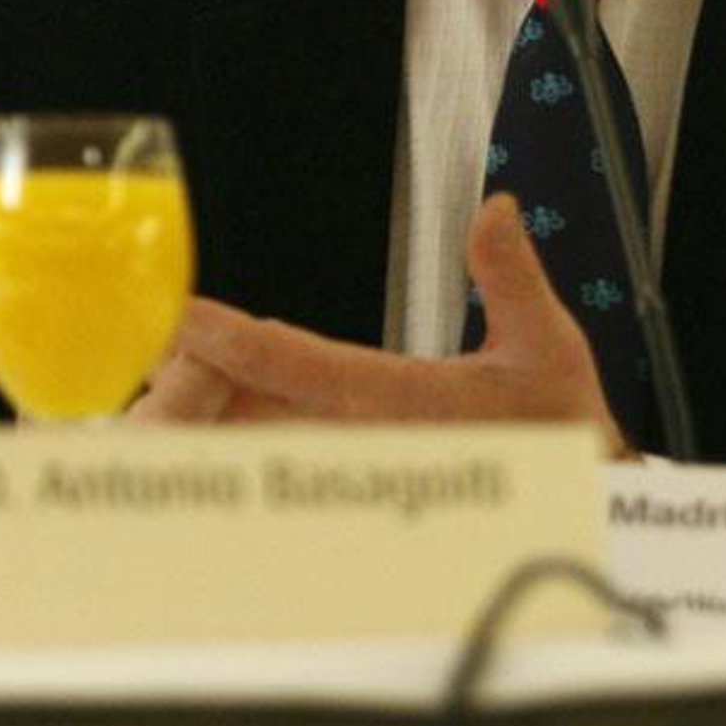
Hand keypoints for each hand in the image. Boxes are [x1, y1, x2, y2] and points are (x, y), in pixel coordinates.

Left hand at [129, 193, 631, 455]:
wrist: (583, 517)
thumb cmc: (564, 437)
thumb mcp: (548, 348)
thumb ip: (511, 277)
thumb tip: (494, 208)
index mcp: (398, 403)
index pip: (295, 362)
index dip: (232, 338)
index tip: (182, 315)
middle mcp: (364, 444)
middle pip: (251, 415)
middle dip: (192, 387)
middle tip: (142, 350)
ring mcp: (354, 474)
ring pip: (257, 447)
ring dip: (205, 422)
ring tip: (155, 383)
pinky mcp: (358, 491)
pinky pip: (282, 472)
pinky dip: (238, 450)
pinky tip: (206, 433)